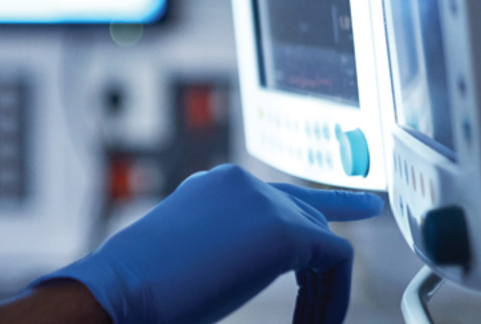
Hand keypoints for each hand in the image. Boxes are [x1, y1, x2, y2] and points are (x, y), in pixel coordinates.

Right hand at [37, 164, 383, 323]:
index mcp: (214, 185)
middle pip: (309, 214)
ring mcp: (263, 199)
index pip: (277, 194)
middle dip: (329, 255)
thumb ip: (228, 246)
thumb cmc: (142, 287)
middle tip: (336, 295)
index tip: (357, 208)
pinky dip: (331, 299)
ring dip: (323, 292)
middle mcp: (241, 182)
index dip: (322, 206)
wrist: (123, 288)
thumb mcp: (191, 254)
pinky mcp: (284, 228)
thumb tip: (252, 263)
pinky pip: (334, 261)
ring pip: (324, 241)